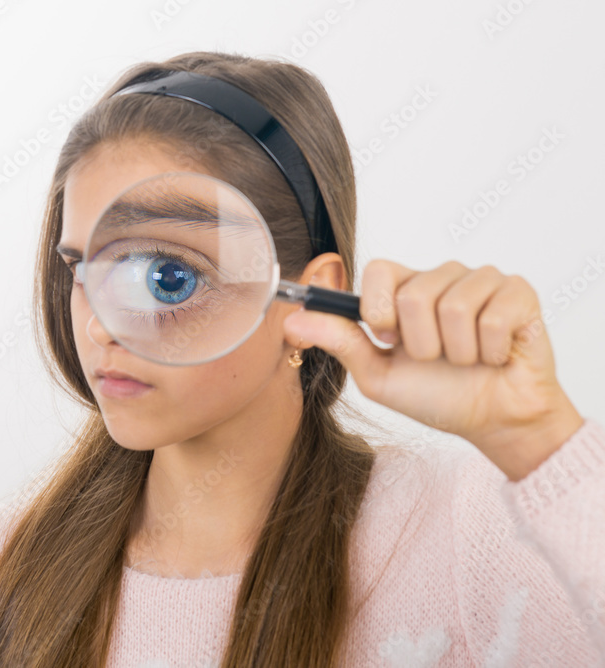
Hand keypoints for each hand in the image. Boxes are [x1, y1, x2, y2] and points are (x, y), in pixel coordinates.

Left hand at [282, 259, 584, 480]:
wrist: (494, 420)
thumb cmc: (436, 396)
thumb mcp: (377, 374)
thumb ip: (339, 342)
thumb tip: (290, 320)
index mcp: (404, 290)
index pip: (377, 269)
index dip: (378, 307)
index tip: (387, 338)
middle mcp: (442, 276)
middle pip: (415, 293)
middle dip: (421, 343)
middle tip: (436, 358)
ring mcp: (482, 280)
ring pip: (455, 306)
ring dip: (457, 351)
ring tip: (467, 359)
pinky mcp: (519, 293)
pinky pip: (493, 317)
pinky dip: (490, 351)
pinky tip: (495, 356)